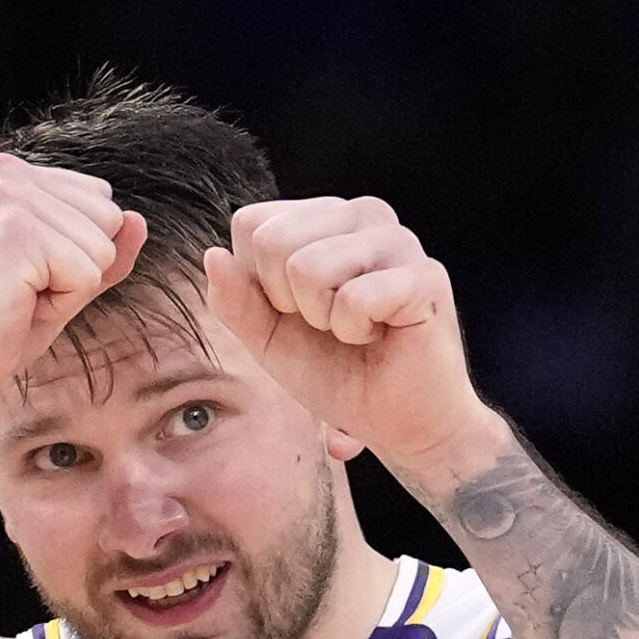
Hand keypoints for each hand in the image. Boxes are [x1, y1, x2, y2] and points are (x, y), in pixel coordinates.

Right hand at [0, 154, 147, 437]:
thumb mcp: (58, 282)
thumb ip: (102, 250)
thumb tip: (141, 220)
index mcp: (10, 173)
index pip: (101, 203)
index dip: (75, 257)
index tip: (21, 278)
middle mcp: (7, 172)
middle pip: (109, 219)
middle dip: (77, 269)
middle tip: (19, 293)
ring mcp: (9, 197)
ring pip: (102, 246)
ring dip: (68, 288)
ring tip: (14, 298)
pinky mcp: (15, 231)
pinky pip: (88, 274)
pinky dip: (60, 303)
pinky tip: (13, 305)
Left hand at [204, 197, 503, 476]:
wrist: (399, 424)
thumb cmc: (339, 374)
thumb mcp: (268, 339)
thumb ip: (235, 300)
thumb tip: (212, 255)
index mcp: (325, 218)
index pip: (251, 224)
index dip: (259, 284)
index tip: (296, 312)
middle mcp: (364, 215)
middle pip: (273, 241)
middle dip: (288, 303)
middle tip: (329, 325)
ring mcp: (399, 240)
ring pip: (309, 267)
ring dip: (323, 320)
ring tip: (355, 331)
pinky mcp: (425, 276)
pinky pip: (353, 299)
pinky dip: (354, 334)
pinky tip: (379, 336)